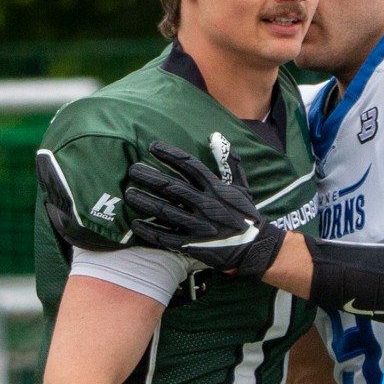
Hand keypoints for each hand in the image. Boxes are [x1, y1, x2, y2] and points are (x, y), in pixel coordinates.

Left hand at [123, 141, 284, 278]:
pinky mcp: (193, 245)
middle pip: (173, 187)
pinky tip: (135, 224)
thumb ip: (229, 161)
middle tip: (132, 170)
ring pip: (166, 211)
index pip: (190, 166)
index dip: (170, 155)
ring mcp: (198, 226)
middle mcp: (206, 205)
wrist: (255, 247)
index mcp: (216, 188)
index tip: (152, 147)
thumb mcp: (241, 186)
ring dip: (146, 202)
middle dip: (151, 178)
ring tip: (129, 193)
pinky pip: (167, 238)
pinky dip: (150, 231)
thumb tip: (216, 136)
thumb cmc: (245, 214)